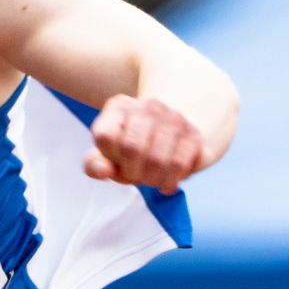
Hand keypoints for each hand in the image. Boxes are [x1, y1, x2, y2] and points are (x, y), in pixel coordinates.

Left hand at [83, 95, 206, 195]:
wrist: (177, 132)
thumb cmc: (134, 148)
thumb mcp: (109, 154)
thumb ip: (95, 164)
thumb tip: (104, 171)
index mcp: (119, 107)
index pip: (105, 137)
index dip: (109, 157)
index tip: (116, 159)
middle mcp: (147, 106)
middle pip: (132, 150)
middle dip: (132, 173)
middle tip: (137, 176)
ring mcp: (173, 117)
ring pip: (156, 161)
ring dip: (151, 180)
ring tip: (152, 180)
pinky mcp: (193, 134)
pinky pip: (178, 166)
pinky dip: (170, 182)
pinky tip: (167, 182)